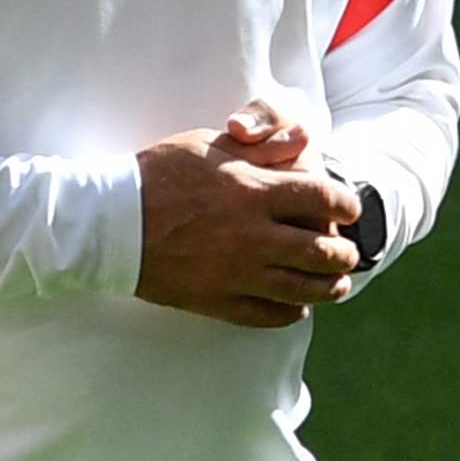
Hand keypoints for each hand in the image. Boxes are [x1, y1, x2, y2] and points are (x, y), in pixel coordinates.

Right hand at [132, 109, 361, 326]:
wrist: (109, 223)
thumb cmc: (156, 174)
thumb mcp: (208, 145)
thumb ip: (258, 150)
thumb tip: (300, 148)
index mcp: (253, 190)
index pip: (323, 199)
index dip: (346, 204)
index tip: (350, 209)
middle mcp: (253, 235)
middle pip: (323, 251)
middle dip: (344, 253)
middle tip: (348, 253)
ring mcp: (236, 272)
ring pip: (302, 289)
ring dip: (328, 288)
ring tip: (336, 285)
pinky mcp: (217, 300)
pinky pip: (267, 315)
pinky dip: (290, 313)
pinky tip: (296, 308)